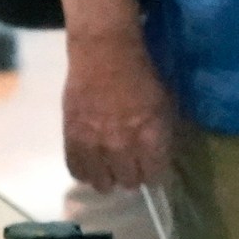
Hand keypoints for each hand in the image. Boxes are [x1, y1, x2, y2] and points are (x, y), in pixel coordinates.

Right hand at [61, 30, 176, 193]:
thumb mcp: (167, 105)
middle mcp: (122, 145)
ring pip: (102, 182)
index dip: (156, 174)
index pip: (155, 175)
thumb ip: (165, 135)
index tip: (154, 169)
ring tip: (111, 170)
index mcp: (151, 136)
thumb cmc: (142, 77)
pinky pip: (76, 170)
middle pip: (129, 182)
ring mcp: (95, 143)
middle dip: (134, 176)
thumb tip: (163, 157)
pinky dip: (86, 173)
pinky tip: (92, 168)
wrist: (105, 56)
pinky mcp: (71, 138)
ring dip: (109, 179)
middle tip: (132, 167)